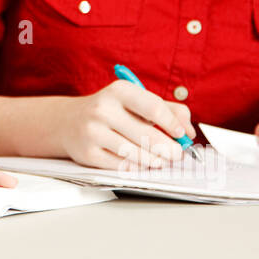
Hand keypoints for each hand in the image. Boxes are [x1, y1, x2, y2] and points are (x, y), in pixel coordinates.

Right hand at [56, 79, 195, 169]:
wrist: (69, 122)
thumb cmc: (112, 111)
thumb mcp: (136, 102)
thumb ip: (168, 110)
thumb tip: (189, 131)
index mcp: (119, 91)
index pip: (154, 108)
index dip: (173, 124)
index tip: (183, 134)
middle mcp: (103, 109)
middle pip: (147, 135)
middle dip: (168, 148)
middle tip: (177, 154)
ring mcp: (93, 132)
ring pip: (135, 154)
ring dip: (154, 160)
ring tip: (160, 160)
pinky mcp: (87, 153)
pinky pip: (121, 166)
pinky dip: (136, 167)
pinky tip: (140, 163)